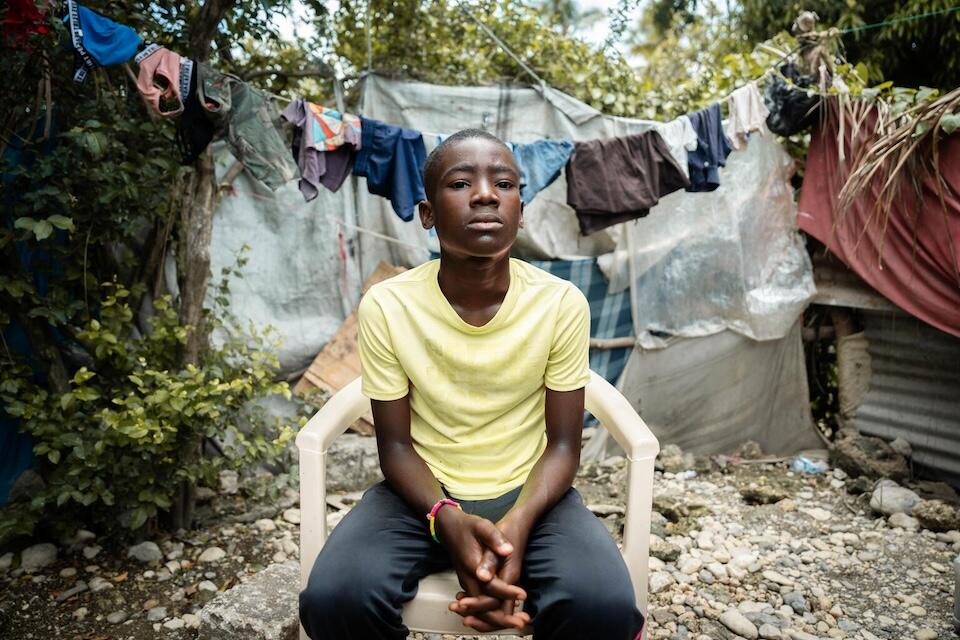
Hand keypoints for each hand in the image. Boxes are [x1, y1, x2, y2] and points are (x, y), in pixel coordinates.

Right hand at [436, 508, 528, 630]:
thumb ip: (494, 538)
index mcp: (472, 566)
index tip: (523, 594)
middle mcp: (468, 578)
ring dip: (497, 617)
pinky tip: (506, 612)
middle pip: (484, 605)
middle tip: (521, 621)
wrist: (448, 527)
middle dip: (502, 617)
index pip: (491, 586)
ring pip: (480, 608)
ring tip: (517, 621)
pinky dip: (491, 611)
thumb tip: (508, 550)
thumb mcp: (482, 526)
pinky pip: (479, 603)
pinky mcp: (468, 583)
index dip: (507, 592)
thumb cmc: (467, 526)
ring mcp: (467, 583)